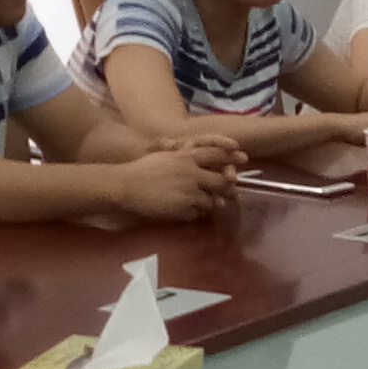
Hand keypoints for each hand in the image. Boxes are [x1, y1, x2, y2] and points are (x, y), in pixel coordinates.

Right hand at [113, 141, 240, 222]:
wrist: (126, 186)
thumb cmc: (142, 169)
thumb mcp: (166, 156)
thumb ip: (185, 158)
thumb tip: (200, 163)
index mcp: (187, 157)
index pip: (217, 154)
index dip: (232, 157)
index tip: (242, 159)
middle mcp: (193, 173)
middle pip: (222, 181)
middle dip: (228, 188)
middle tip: (231, 194)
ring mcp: (190, 193)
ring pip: (211, 201)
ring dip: (210, 203)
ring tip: (206, 205)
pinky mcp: (184, 209)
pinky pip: (197, 214)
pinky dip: (195, 214)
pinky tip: (187, 211)